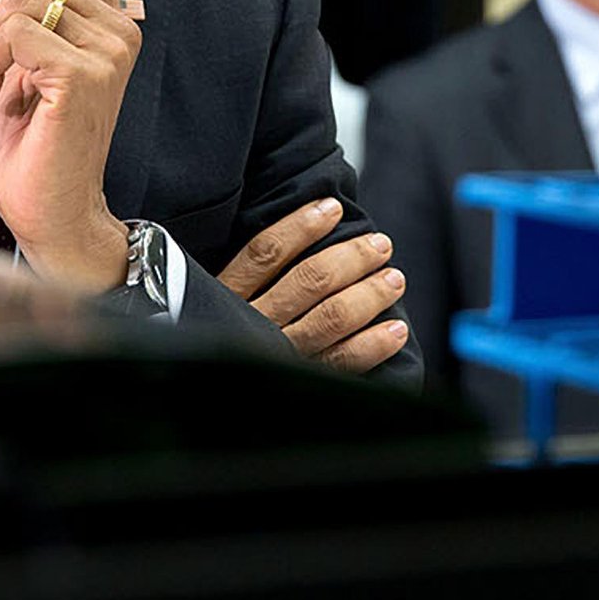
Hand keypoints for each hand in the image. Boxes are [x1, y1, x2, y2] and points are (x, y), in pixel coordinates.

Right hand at [219, 197, 409, 372]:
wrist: (202, 392)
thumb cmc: (218, 334)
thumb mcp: (212, 299)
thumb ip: (245, 273)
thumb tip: (303, 226)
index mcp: (227, 297)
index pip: (265, 252)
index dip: (300, 226)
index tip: (331, 207)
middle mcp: (253, 325)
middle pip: (310, 281)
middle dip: (352, 258)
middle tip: (381, 244)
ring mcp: (277, 354)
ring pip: (331, 317)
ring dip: (370, 294)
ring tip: (394, 278)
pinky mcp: (299, 378)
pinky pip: (343, 361)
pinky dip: (374, 344)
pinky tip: (396, 329)